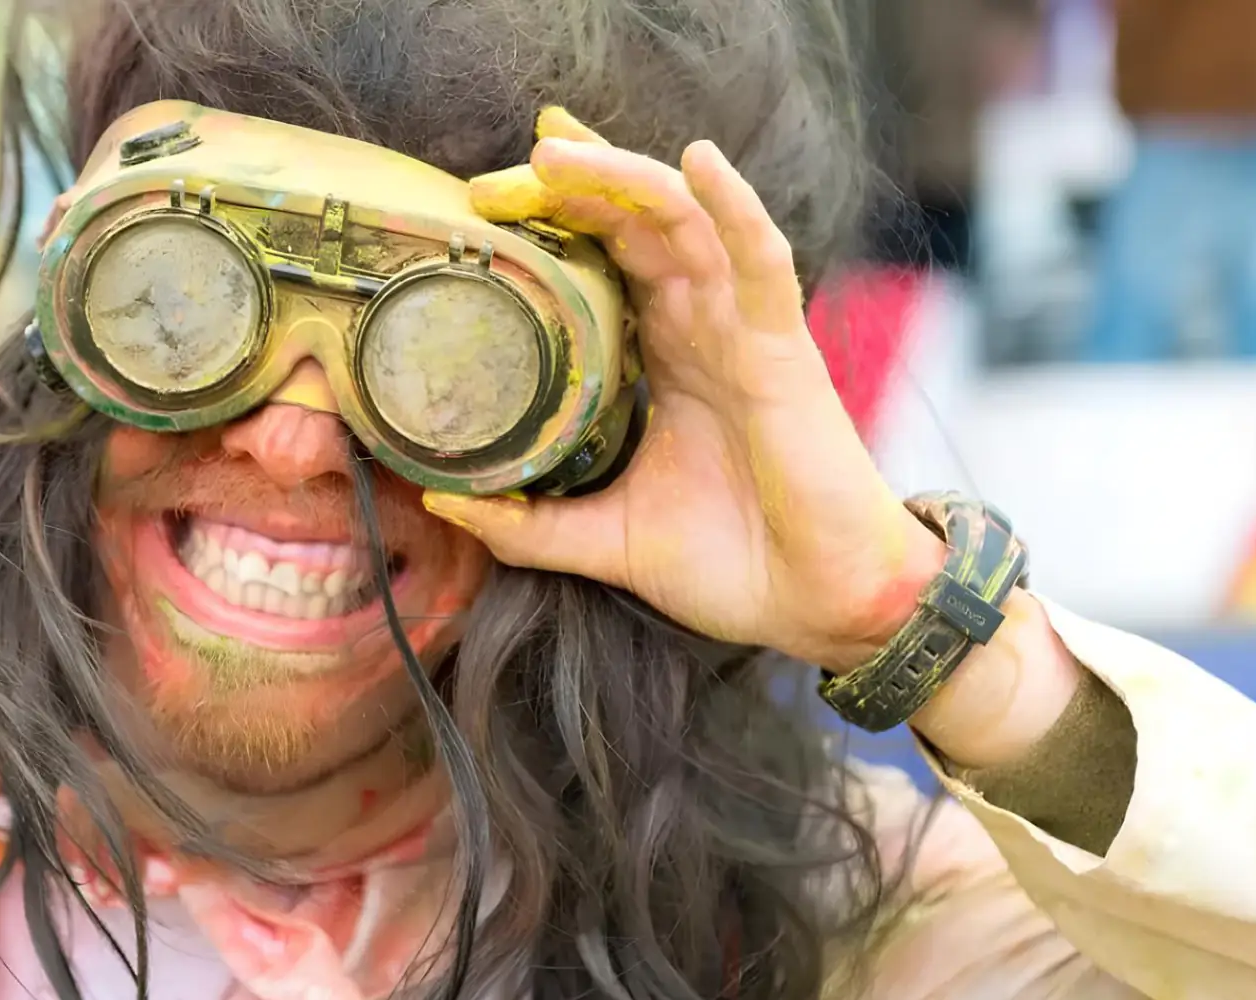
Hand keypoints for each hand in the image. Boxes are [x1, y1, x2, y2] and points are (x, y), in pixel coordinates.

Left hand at [425, 108, 944, 670]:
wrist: (816, 608)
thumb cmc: (731, 564)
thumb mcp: (603, 539)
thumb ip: (526, 522)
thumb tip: (439, 500)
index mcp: (662, 356)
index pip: (602, 260)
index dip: (553, 218)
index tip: (484, 199)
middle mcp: (700, 327)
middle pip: (627, 226)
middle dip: (562, 191)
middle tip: (489, 183)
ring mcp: (743, 331)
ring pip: (682, 222)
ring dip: (619, 177)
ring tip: (551, 151)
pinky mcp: (783, 352)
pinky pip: (761, 262)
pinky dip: (734, 207)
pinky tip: (700, 161)